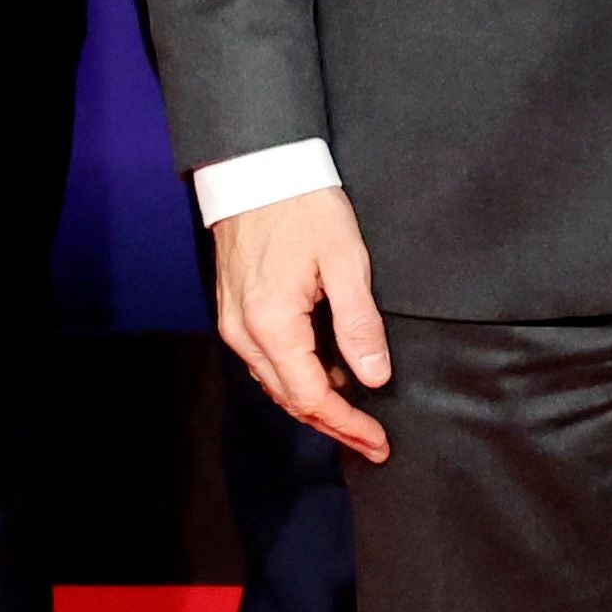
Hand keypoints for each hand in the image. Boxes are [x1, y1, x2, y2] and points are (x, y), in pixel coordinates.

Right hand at [211, 182, 393, 462]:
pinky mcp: (233, 311)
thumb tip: (375, 377)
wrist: (256, 167)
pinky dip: (295, 378)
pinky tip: (325, 375)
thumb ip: (359, 323)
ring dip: (314, 404)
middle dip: (333, 425)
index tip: (378, 442)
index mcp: (272, 325)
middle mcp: (244, 333)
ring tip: (355, 417)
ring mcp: (233, 323)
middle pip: (290, 400)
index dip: (347, 425)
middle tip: (372, 443)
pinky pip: (265, 362)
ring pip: (275, 384)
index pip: (312, 397)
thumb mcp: (345, 260)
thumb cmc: (303, 205)